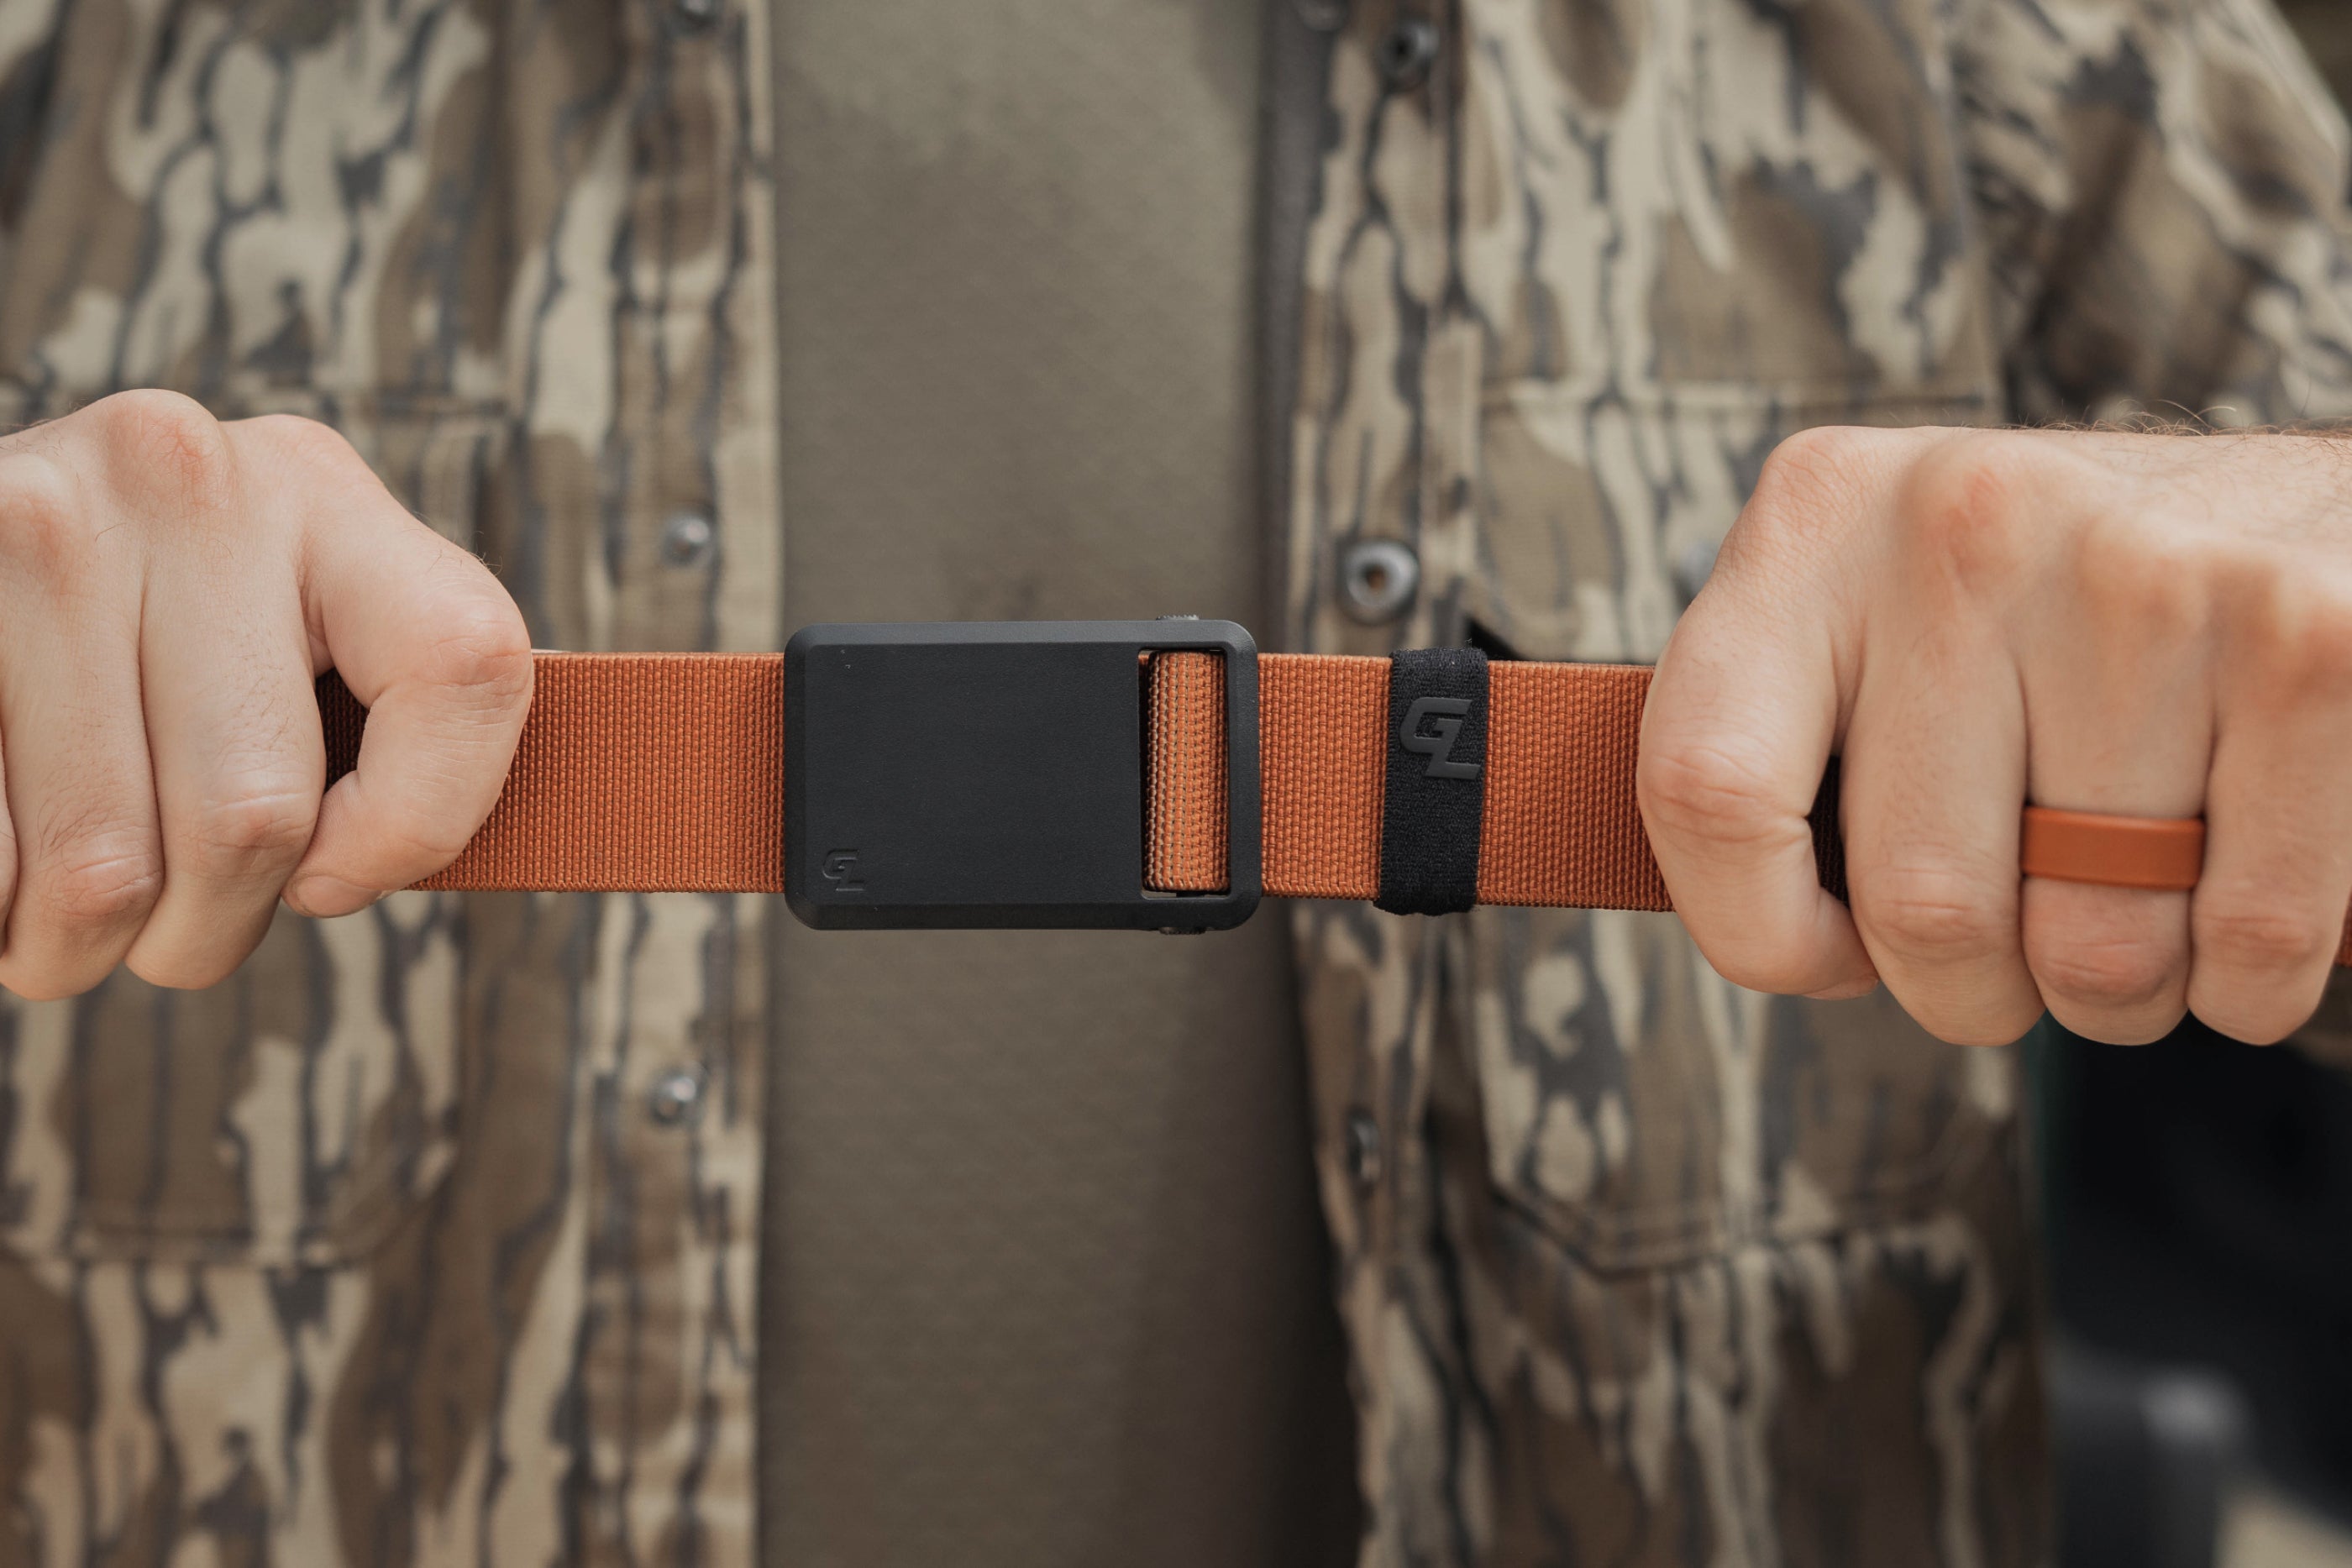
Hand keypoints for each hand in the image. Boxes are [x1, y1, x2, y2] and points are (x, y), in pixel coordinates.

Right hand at [0, 390, 530, 997]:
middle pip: (257, 818)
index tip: (337, 870)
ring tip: (58, 914)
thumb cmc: (134, 657)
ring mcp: (30, 527)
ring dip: (78, 945)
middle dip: (206, 929)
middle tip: (164, 924)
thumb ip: (375, 730)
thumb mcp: (272, 646)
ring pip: (105, 870)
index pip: (469, 667)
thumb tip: (355, 867)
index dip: (426, 819)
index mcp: (315, 487)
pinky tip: (1, 871)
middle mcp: (180, 478)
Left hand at [1639, 425, 2351, 1046]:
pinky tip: (2235, 896)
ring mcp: (2141, 575)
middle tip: (2020, 937)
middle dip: (1974, 987)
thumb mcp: (1885, 620)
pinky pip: (2251, 939)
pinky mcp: (2307, 641)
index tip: (1827, 944)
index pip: (1702, 791)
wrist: (2312, 517)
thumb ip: (1781, 739)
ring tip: (2137, 896)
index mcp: (1816, 521)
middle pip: (1917, 909)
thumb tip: (1703, 907)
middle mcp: (1963, 523)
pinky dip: (2246, 980)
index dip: (1760, 930)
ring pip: (2092, 950)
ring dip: (2118, 987)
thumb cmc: (2065, 618)